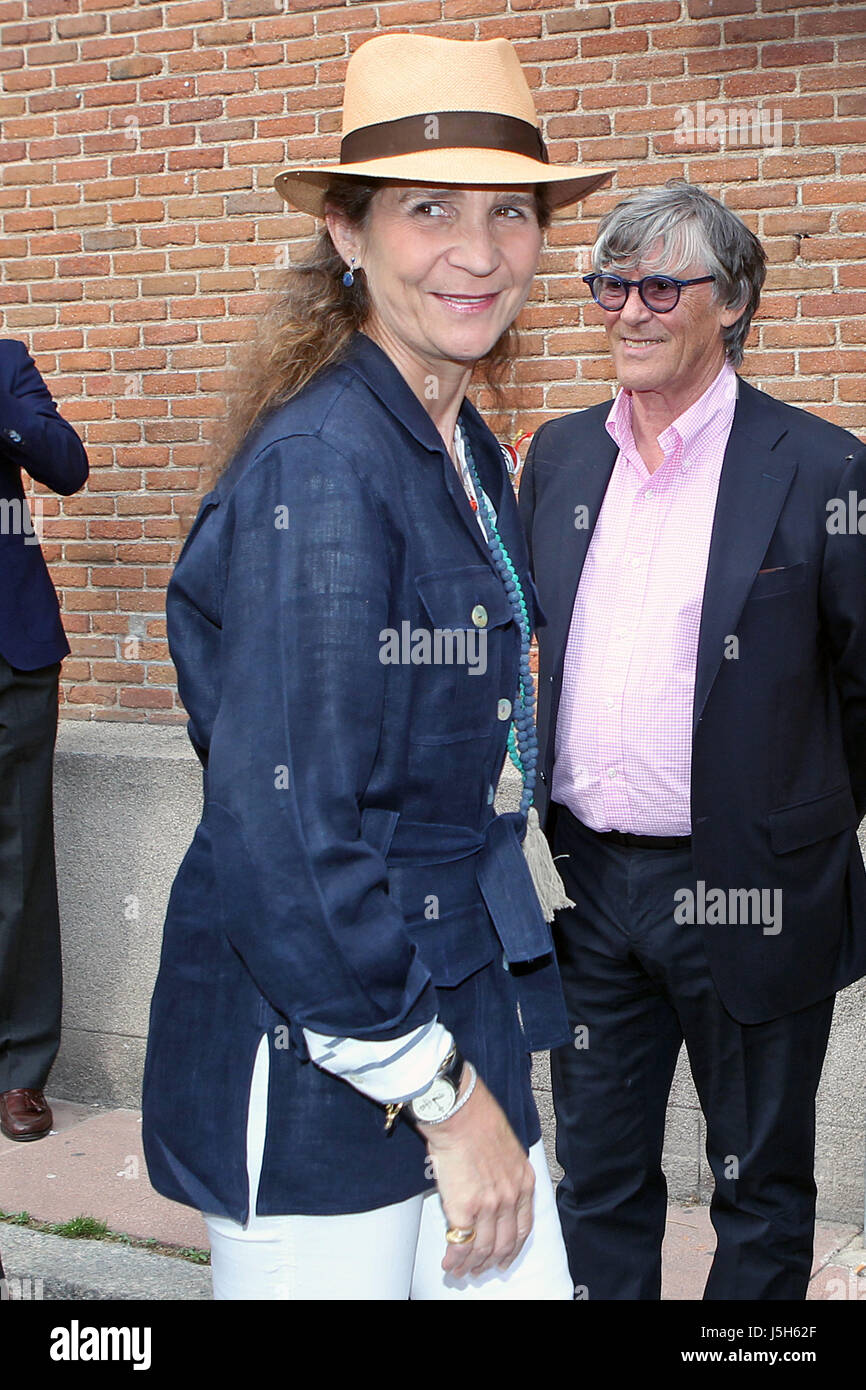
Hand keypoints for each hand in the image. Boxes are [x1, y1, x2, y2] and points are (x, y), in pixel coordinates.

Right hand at [417, 1071, 534, 1278]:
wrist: (459, 1113)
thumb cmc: (477, 1120)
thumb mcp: (507, 1148)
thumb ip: (505, 1172)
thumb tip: (491, 1185)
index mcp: (523, 1182)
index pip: (524, 1227)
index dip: (514, 1248)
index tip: (506, 1257)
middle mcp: (510, 1197)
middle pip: (505, 1243)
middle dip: (493, 1262)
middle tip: (482, 1270)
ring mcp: (489, 1206)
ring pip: (484, 1249)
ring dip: (472, 1265)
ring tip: (462, 1272)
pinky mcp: (465, 1209)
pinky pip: (461, 1244)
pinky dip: (455, 1259)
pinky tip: (449, 1263)